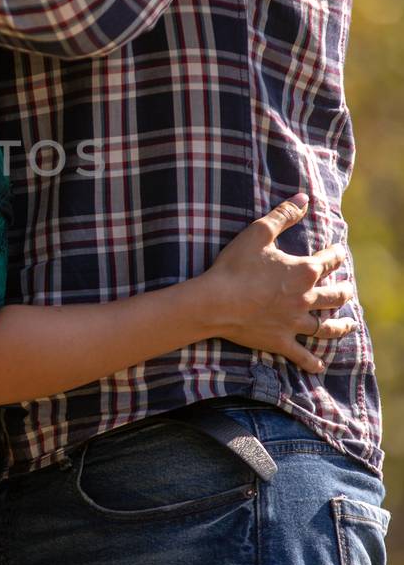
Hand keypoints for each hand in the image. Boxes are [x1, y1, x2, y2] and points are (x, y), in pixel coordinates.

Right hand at [200, 192, 356, 372]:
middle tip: (347, 289)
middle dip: (344, 291)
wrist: (215, 302)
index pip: (329, 261)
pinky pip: (302, 354)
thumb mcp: (258, 233)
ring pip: (326, 326)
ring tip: (349, 325)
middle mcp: (306, 298)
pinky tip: (320, 365)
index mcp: (303, 271)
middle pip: (334, 295)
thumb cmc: (235, 266)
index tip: (339, 252)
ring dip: (340, 326)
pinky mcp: (281, 340)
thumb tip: (303, 198)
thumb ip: (283, 215)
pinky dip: (312, 362)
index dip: (336, 255)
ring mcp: (295, 322)